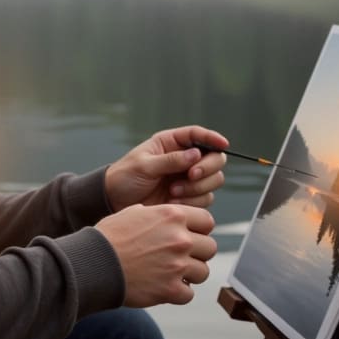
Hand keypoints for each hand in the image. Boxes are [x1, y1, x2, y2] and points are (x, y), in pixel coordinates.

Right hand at [96, 203, 216, 306]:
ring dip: (190, 274)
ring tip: (172, 273)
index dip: (199, 229)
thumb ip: (158, 214)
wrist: (95, 263)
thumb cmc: (110, 237)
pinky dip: (178, 293)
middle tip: (182, 257)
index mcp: (172, 215)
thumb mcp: (134, 212)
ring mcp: (177, 265)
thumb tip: (170, 216)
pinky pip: (188, 294)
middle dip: (198, 253)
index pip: (206, 221)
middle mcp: (180, 238)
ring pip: (203, 272)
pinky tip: (165, 287)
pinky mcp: (171, 289)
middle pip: (210, 247)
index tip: (190, 236)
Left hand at [105, 126, 227, 210]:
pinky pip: (205, 200)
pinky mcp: (188, 198)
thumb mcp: (144, 166)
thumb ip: (170, 160)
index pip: (197, 135)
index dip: (213, 138)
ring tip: (173, 193)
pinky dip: (193, 202)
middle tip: (190, 176)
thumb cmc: (125, 178)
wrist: (115, 202)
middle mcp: (184, 159)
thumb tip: (195, 154)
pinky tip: (173, 203)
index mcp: (171, 143)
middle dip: (207, 168)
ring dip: (197, 188)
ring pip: (213, 181)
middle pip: (214, 159)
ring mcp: (188, 179)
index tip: (223, 144)